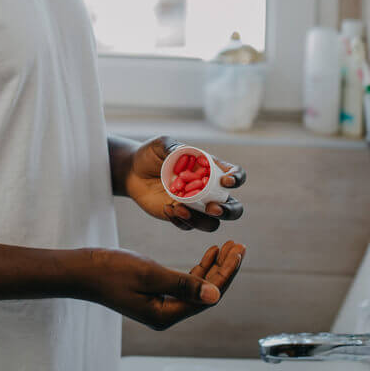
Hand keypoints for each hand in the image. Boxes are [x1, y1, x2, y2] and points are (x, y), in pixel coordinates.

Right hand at [80, 242, 246, 329]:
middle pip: (206, 292)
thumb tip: (216, 296)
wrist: (82, 270)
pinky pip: (185, 282)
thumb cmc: (111, 270)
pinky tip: (209, 253)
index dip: (226, 273)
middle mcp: (166, 313)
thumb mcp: (150, 274)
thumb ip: (184, 284)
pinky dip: (199, 267)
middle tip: (239, 245)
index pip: (207, 296)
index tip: (238, 251)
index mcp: (166, 314)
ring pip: (197, 286)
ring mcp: (160, 304)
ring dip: (214, 266)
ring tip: (228, 246)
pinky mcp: (155, 293)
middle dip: (224, 268)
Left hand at [125, 136, 245, 231]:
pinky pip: (189, 226)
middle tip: (213, 208)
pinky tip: (167, 209)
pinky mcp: (182, 216)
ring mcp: (196, 206)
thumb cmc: (151, 154)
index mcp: (210, 169)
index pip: (234, 174)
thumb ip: (172, 147)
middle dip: (229, 210)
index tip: (226, 182)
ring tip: (180, 209)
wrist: (132, 172)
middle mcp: (208, 190)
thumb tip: (182, 153)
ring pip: (212, 223)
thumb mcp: (161, 145)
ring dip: (201, 221)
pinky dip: (181, 221)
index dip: (237, 178)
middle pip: (233, 206)